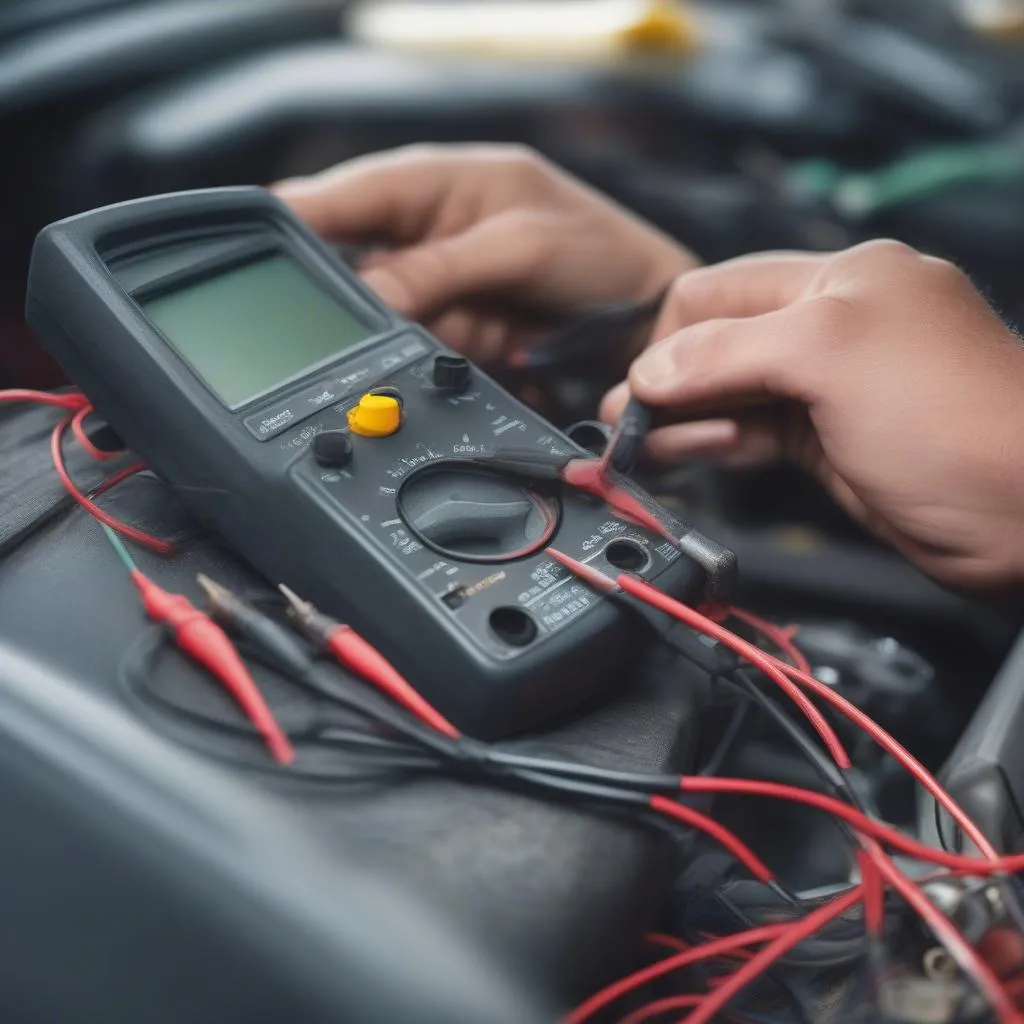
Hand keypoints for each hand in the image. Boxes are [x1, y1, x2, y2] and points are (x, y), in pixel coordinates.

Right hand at [273, 144, 695, 363]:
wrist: (643, 317)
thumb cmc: (599, 252)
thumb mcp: (519, 249)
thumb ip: (438, 270)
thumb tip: (367, 296)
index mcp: (431, 181)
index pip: (338, 196)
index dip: (292, 224)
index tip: (252, 258)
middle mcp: (421, 230)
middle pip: (344, 265)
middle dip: (351, 301)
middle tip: (373, 326)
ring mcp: (433, 284)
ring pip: (376, 317)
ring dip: (398, 336)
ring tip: (456, 334)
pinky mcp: (448, 328)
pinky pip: (412, 346)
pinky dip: (423, 358)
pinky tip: (462, 351)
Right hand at [600, 240, 1023, 591]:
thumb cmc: (963, 423)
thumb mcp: (829, 356)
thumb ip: (727, 352)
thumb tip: (651, 370)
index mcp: (839, 280)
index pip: (719, 292)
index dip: (669, 338)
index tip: (638, 390)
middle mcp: (833, 326)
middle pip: (719, 342)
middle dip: (669, 381)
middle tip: (628, 425)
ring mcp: (832, 387)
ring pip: (732, 391)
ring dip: (687, 416)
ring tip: (647, 447)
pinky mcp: (832, 440)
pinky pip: (756, 431)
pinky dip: (718, 442)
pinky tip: (691, 454)